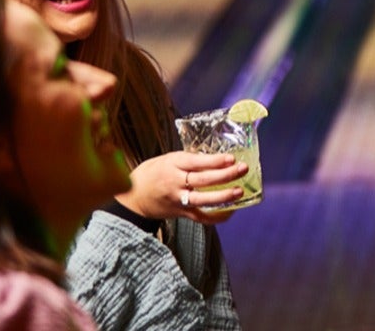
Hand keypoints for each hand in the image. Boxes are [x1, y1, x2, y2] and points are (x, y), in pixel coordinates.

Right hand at [116, 151, 245, 222]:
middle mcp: (175, 183)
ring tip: (240, 191)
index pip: (196, 162)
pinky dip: (216, 216)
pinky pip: (200, 217)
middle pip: (203, 180)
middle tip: (243, 169)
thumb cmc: (152, 173)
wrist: (132, 197)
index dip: (215, 161)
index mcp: (172, 164)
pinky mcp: (180, 213)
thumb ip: (190, 159)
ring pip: (202, 200)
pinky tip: (231, 211)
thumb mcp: (168, 159)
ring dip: (223, 196)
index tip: (231, 158)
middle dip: (225, 175)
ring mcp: (177, 200)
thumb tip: (217, 157)